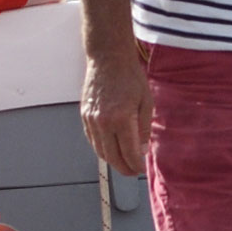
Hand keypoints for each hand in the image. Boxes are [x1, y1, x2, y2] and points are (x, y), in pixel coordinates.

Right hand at [79, 38, 152, 176]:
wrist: (108, 59)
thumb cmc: (130, 77)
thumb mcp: (146, 102)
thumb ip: (144, 129)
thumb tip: (141, 150)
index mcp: (121, 119)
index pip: (129, 153)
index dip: (136, 165)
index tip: (141, 169)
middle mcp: (103, 122)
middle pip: (112, 157)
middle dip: (124, 168)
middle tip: (133, 171)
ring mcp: (91, 120)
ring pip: (100, 151)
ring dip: (112, 161)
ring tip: (123, 163)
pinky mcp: (85, 116)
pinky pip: (92, 140)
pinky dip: (101, 148)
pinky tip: (111, 149)